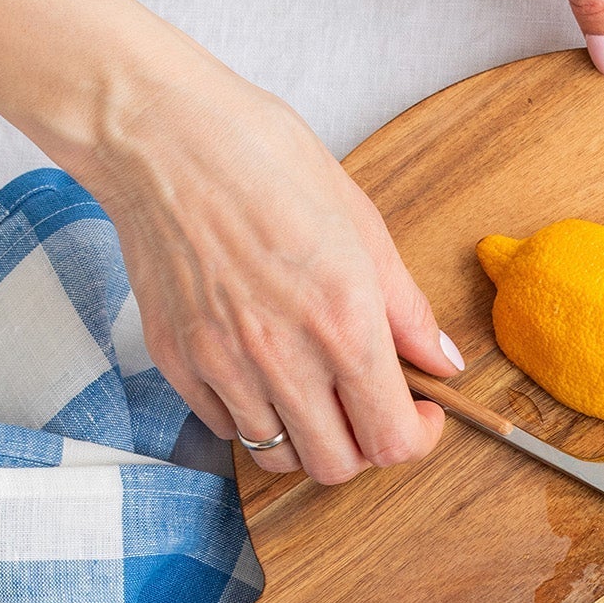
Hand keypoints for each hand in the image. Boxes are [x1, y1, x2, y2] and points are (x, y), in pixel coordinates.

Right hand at [81, 60, 462, 483]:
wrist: (162, 136)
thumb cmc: (263, 161)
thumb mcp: (361, 224)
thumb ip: (407, 308)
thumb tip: (442, 361)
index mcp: (343, 323)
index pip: (392, 440)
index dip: (417, 438)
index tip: (419, 412)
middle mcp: (283, 357)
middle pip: (335, 466)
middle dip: (362, 446)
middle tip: (365, 404)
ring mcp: (223, 365)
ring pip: (276, 456)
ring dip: (304, 437)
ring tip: (312, 392)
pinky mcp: (177, 361)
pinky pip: (224, 426)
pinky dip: (250, 414)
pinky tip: (260, 370)